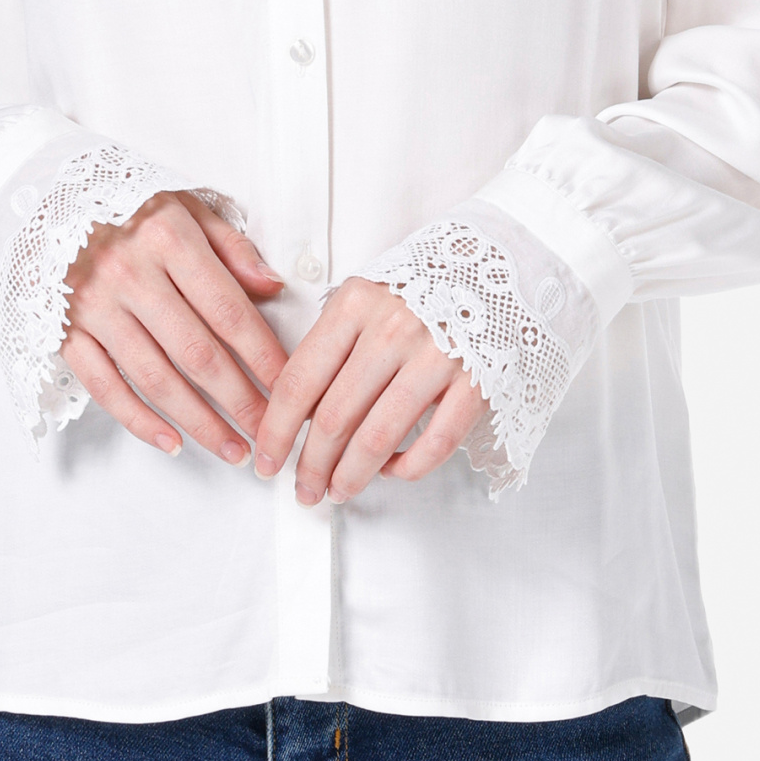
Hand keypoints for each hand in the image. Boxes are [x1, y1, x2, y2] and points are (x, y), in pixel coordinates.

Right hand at [59, 191, 289, 462]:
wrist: (40, 197)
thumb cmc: (123, 204)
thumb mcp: (182, 204)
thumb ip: (230, 245)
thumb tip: (272, 286)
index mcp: (167, 239)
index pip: (228, 310)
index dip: (263, 355)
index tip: (288, 385)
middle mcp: (129, 275)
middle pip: (197, 353)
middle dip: (240, 400)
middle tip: (270, 431)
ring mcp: (94, 307)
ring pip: (155, 378)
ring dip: (199, 422)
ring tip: (233, 449)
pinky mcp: (64, 331)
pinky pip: (104, 387)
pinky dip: (138, 420)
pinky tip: (171, 442)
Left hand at [250, 278, 487, 502]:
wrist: (493, 269)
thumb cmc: (418, 290)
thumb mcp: (363, 299)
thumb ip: (329, 347)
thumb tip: (297, 416)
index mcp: (355, 304)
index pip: (298, 381)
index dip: (275, 430)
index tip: (267, 459)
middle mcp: (394, 328)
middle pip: (334, 417)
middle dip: (311, 465)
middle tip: (304, 489)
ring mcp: (438, 355)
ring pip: (378, 437)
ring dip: (351, 475)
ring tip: (338, 490)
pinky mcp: (477, 382)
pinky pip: (435, 443)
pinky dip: (407, 468)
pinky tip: (391, 470)